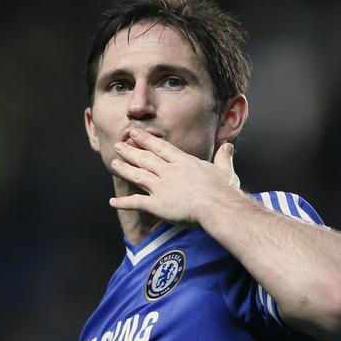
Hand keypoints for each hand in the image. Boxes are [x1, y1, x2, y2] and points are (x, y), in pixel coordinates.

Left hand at [109, 129, 242, 224]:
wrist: (217, 206)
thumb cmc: (224, 191)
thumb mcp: (226, 171)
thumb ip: (224, 158)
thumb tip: (228, 146)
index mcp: (185, 162)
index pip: (162, 148)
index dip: (147, 140)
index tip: (135, 134)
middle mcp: (170, 171)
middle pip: (146, 159)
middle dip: (131, 151)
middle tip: (118, 145)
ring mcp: (162, 187)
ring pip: (138, 175)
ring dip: (125, 169)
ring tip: (113, 163)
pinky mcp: (157, 204)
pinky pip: (136, 203)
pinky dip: (124, 202)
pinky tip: (112, 201)